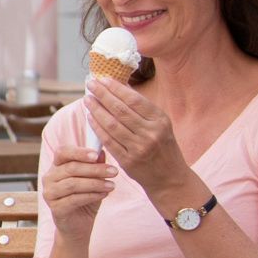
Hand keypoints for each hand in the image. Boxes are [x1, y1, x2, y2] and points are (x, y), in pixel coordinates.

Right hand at [40, 141, 113, 242]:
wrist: (79, 225)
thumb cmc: (86, 199)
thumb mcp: (94, 180)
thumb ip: (96, 166)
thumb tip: (102, 152)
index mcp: (56, 166)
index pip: (62, 152)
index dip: (79, 152)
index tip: (97, 155)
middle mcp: (49, 178)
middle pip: (71, 168)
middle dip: (95, 169)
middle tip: (114, 172)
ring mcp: (49, 193)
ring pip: (73, 184)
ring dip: (95, 183)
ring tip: (111, 186)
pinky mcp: (55, 208)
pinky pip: (74, 199)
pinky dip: (92, 196)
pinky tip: (104, 195)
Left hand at [80, 74, 191, 202]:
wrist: (170, 178)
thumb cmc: (163, 147)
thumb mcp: (161, 125)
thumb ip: (143, 109)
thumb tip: (120, 88)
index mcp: (160, 120)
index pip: (134, 100)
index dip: (116, 88)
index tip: (103, 79)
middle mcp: (151, 133)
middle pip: (121, 110)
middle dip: (103, 94)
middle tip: (90, 84)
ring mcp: (139, 148)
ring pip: (112, 124)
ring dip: (96, 109)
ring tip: (87, 99)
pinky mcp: (128, 161)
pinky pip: (108, 141)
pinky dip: (97, 128)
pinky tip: (89, 117)